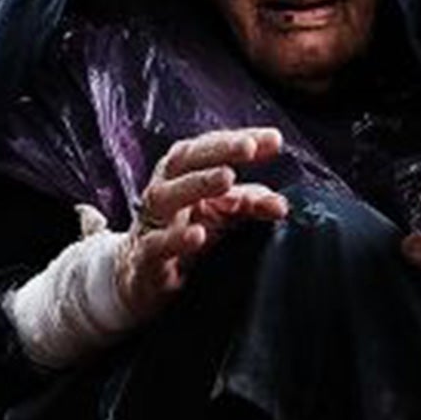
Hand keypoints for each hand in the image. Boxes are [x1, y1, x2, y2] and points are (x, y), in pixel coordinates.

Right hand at [117, 128, 287, 320]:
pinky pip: (157, 245)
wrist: (139, 280)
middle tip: (248, 147)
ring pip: (166, 196)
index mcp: (181, 175)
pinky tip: (198, 234)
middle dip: (218, 150)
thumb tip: (281, 204)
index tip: (273, 139)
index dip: (237, 140)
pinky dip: (177, 239)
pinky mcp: (145, 259)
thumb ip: (248, 204)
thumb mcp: (218, 215)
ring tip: (227, 178)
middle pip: (184, 161)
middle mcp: (164, 192)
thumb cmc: (182, 236)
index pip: (208, 148)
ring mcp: (152, 224)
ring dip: (197, 184)